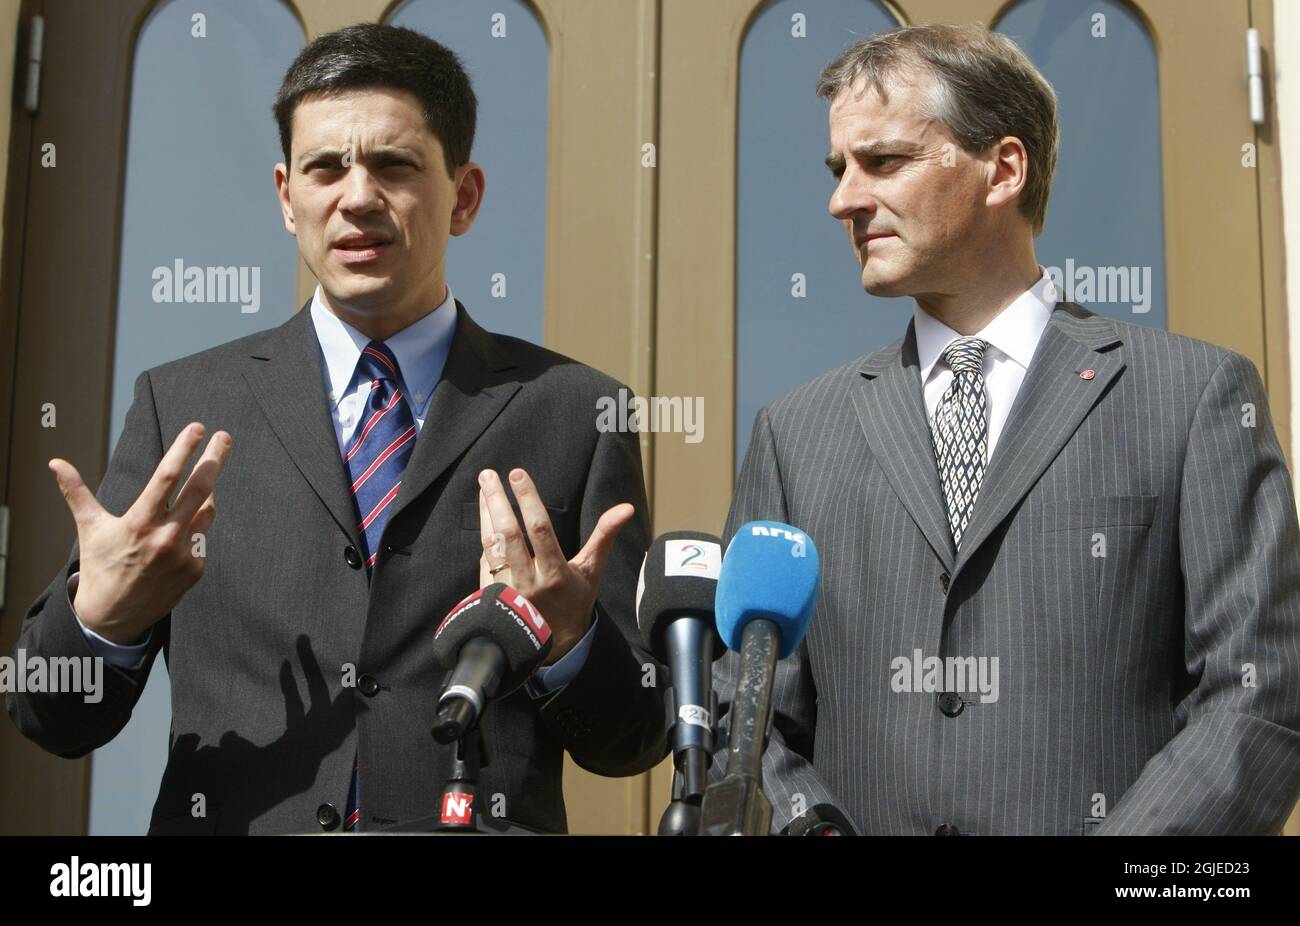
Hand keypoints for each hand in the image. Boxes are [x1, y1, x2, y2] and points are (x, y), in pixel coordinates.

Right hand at [49, 422, 230, 643]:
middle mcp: (165, 537)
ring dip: (206, 494)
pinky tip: (181, 531)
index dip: (184, 449)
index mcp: (140, 522)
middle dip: (214, 459)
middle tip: (225, 437)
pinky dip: (196, 527)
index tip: (198, 428)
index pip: (168, 477)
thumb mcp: (89, 528)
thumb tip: (55, 463)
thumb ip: (77, 492)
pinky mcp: (196, 569)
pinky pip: (203, 537)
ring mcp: (184, 554)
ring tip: (199, 484)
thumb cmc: (100, 565)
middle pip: (200, 488)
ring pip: (206, 511)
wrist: (114, 616)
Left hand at [476, 468, 632, 663]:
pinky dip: (485, 532)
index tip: (518, 474)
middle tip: (489, 475)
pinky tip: (485, 512)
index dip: (528, 500)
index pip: (539, 530)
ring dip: (486, 514)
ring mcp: (507, 589)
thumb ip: (605, 536)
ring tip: (485, 485)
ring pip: (492, 545)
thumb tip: (626, 508)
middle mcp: (529, 581)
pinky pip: (485, 558)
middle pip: (508, 535)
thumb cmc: (575, 600)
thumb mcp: (593, 570)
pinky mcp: (492, 593)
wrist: (550, 643)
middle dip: (497, 502)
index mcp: (556, 573)